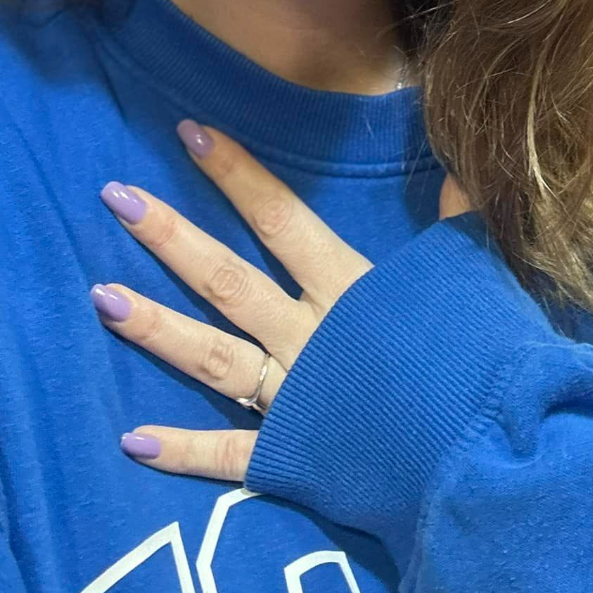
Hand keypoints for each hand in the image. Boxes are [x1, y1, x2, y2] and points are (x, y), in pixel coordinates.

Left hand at [91, 121, 472, 481]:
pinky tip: (129, 439)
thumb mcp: (475, 280)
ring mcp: (293, 398)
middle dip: (170, 236)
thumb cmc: (487, 362)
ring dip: (155, 329)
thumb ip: (460, 224)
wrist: (492, 456)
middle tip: (114, 198)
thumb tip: (457, 170)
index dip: (236, 174)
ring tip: (100, 298)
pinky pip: (229, 457)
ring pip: (210, 357)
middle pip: (227, 278)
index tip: (191, 133)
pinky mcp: (291, 459)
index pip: (282, 218)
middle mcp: (308, 336)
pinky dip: (181, 452)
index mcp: (350, 289)